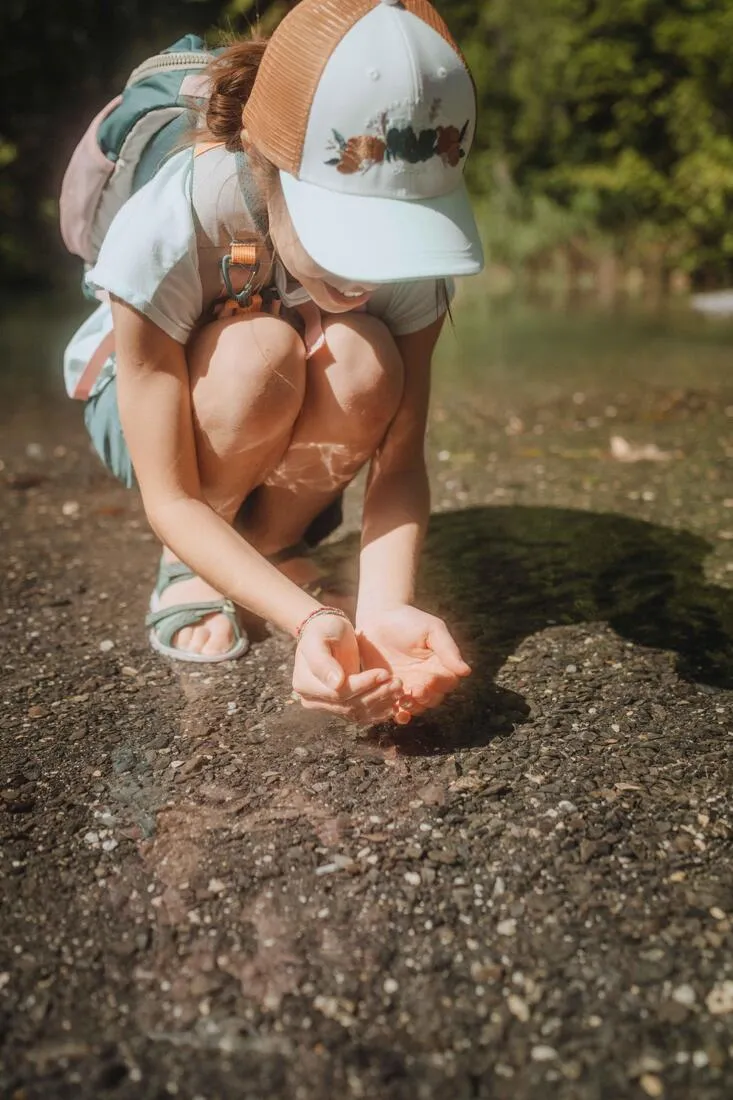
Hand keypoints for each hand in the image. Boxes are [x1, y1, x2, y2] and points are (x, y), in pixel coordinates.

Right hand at [292, 612, 401, 724]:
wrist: (327, 631)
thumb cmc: (322, 630)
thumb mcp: (318, 639)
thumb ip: (323, 662)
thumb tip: (336, 683)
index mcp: (305, 685)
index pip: (338, 694)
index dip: (362, 686)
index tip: (383, 673)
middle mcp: (314, 700)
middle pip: (349, 706)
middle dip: (376, 695)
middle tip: (398, 683)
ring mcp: (329, 706)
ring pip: (358, 712)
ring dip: (381, 703)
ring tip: (399, 689)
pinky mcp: (343, 706)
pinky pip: (362, 714)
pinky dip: (379, 709)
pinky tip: (394, 701)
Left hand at [356, 606, 470, 723]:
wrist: (377, 618)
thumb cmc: (408, 620)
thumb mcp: (432, 629)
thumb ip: (448, 649)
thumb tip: (466, 671)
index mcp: (440, 665)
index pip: (448, 682)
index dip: (440, 684)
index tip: (428, 678)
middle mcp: (426, 678)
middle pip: (434, 698)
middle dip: (425, 697)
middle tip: (414, 690)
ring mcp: (408, 686)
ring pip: (417, 706)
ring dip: (413, 707)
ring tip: (403, 700)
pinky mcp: (390, 690)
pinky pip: (398, 708)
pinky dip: (400, 714)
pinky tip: (397, 713)